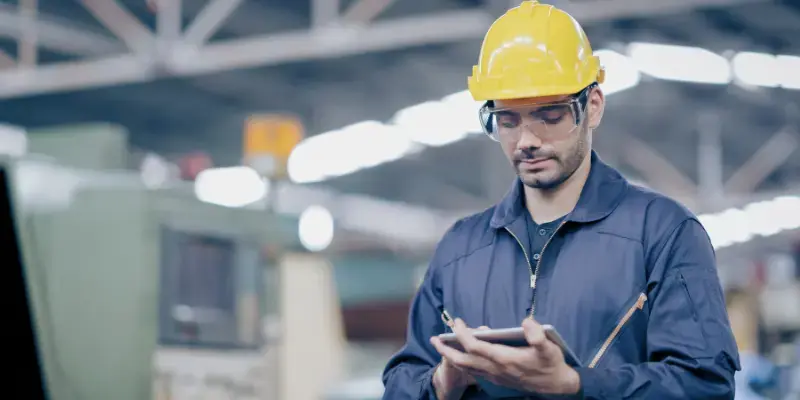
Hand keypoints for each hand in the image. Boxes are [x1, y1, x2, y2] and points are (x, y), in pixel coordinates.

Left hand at [430, 318, 580, 394]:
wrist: (557, 386)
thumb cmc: (552, 364)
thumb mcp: (550, 347)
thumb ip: (538, 335)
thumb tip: (527, 321)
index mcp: (504, 359)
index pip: (475, 346)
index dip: (463, 334)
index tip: (457, 322)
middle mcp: (496, 369)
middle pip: (464, 360)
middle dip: (447, 350)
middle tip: (434, 339)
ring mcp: (496, 376)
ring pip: (467, 368)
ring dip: (452, 357)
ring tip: (441, 347)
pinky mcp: (498, 379)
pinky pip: (474, 372)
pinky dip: (463, 364)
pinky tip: (460, 357)